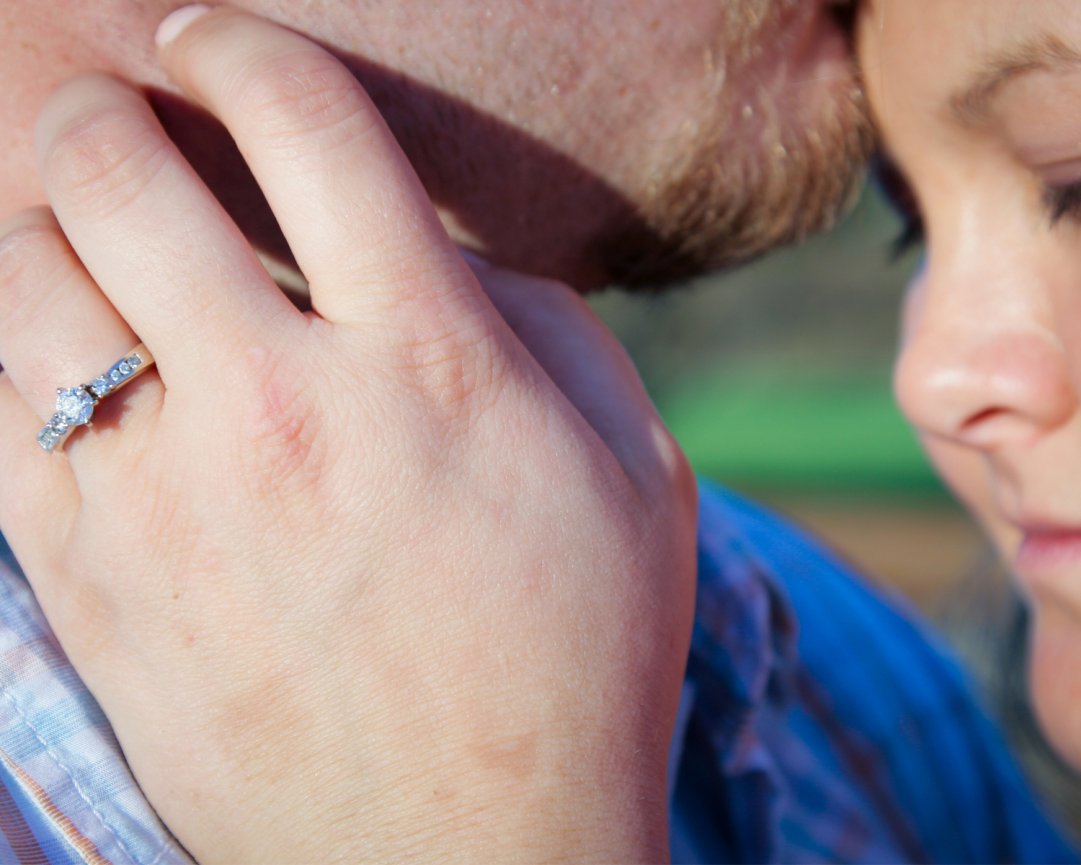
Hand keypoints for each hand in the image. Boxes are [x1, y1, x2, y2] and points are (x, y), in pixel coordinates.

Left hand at [0, 7, 696, 861]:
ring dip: (45, 229)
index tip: (218, 43)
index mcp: (433, 365)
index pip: (305, 124)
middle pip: (114, 170)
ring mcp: (166, 501)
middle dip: (108, 115)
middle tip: (133, 131)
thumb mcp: (637, 477)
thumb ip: (553, 333)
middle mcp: (284, 410)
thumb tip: (458, 261)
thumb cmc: (581, 663)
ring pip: (16, 278)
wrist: (476, 862)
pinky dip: (13, 356)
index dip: (244, 45)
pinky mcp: (90, 588)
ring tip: (91, 249)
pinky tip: (66, 365)